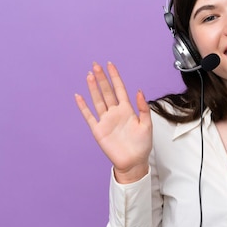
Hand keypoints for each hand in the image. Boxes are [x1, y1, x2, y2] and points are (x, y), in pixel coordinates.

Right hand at [75, 61, 151, 183]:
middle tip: (96, 65)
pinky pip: (89, 116)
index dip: (115, 77)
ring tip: (89, 75)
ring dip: (93, 88)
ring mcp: (106, 120)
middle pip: (107, 92)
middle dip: (101, 78)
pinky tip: (79, 96)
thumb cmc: (142, 145)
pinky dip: (83, 106)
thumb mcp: (147, 125)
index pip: (119, 89)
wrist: (134, 162)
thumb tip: (139, 91)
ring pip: (98, 100)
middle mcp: (115, 113)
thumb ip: (143, 108)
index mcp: (127, 110)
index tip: (110, 65)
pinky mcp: (98, 130)